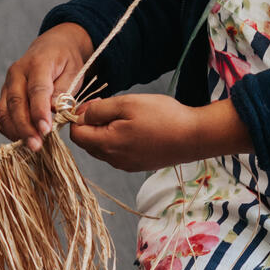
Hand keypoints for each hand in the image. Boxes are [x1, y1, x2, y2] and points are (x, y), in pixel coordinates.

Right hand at [0, 24, 92, 151]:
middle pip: (17, 103)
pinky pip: (2, 114)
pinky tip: (21, 139)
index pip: (36, 90)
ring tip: (31, 147)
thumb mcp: (74, 70)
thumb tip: (54, 110)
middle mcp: (17, 72)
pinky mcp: (5, 94)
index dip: (39, 112)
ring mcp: (8, 83)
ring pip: (5, 110)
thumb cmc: (66, 60)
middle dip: (26, 127)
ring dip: (16, 131)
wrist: (53, 46)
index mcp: (38, 63)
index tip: (46, 130)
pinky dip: (9, 129)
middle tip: (37, 146)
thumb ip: (64, 90)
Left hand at [70, 95, 250, 172]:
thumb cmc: (163, 117)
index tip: (94, 104)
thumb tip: (82, 115)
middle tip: (108, 107)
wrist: (194, 137)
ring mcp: (126, 165)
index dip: (78, 117)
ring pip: (102, 148)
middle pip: (87, 143)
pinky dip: (118, 140)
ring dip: (105, 132)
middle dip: (91, 125)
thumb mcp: (128, 103)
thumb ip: (100, 110)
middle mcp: (113, 160)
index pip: (76, 135)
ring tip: (125, 116)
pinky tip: (135, 128)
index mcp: (108, 144)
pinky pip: (117, 154)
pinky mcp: (137, 165)